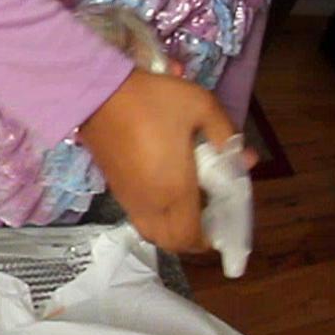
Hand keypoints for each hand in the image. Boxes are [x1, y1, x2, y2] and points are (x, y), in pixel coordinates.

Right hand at [77, 70, 243, 253]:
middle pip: (170, 242)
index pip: (191, 238)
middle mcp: (150, 203)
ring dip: (171, 226)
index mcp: (174, 191)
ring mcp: (129, 197)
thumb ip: (225, 132)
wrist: (97, 92)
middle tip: (207, 214)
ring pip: (151, 230)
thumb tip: (237, 153)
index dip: (209, 240)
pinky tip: (164, 186)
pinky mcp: (114, 186)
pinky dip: (155, 213)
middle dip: (191, 237)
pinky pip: (139, 214)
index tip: (223, 222)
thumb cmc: (152, 101)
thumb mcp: (201, 106)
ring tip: (187, 202)